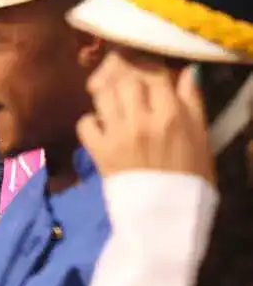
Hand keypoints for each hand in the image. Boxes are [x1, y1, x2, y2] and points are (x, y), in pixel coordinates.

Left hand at [77, 62, 213, 181]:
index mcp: (171, 116)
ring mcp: (116, 135)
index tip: (151, 75)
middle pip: (125, 80)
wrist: (168, 215)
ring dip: (108, 96)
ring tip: (116, 105)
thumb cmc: (191, 176)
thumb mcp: (201, 138)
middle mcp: (141, 121)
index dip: (152, 70)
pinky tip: (102, 127)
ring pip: (102, 95)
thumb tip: (187, 72)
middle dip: (128, 81)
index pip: (155, 74)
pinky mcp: (99, 151)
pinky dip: (91, 122)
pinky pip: (84, 123)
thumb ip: (193, 102)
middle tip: (132, 90)